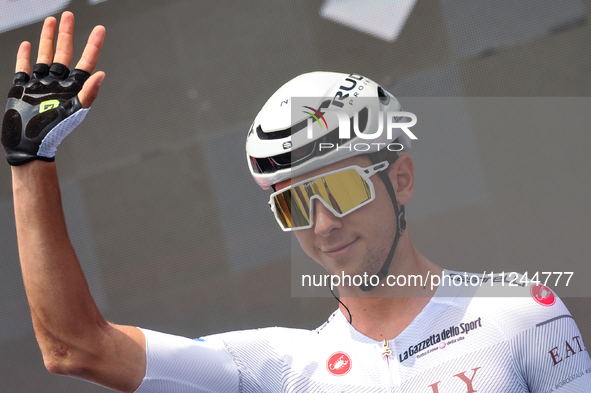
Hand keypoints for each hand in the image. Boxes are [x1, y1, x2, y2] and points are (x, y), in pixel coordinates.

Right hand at [1, 12, 104, 165]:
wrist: (29, 145)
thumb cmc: (54, 132)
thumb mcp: (74, 112)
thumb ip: (88, 93)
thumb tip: (102, 73)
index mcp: (73, 88)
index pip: (86, 61)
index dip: (93, 45)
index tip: (100, 28)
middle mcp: (57, 83)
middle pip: (64, 53)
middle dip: (66, 34)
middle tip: (68, 14)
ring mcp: (40, 84)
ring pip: (44, 55)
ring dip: (47, 38)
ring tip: (51, 20)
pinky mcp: (23, 88)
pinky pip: (24, 68)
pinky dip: (25, 56)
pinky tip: (28, 44)